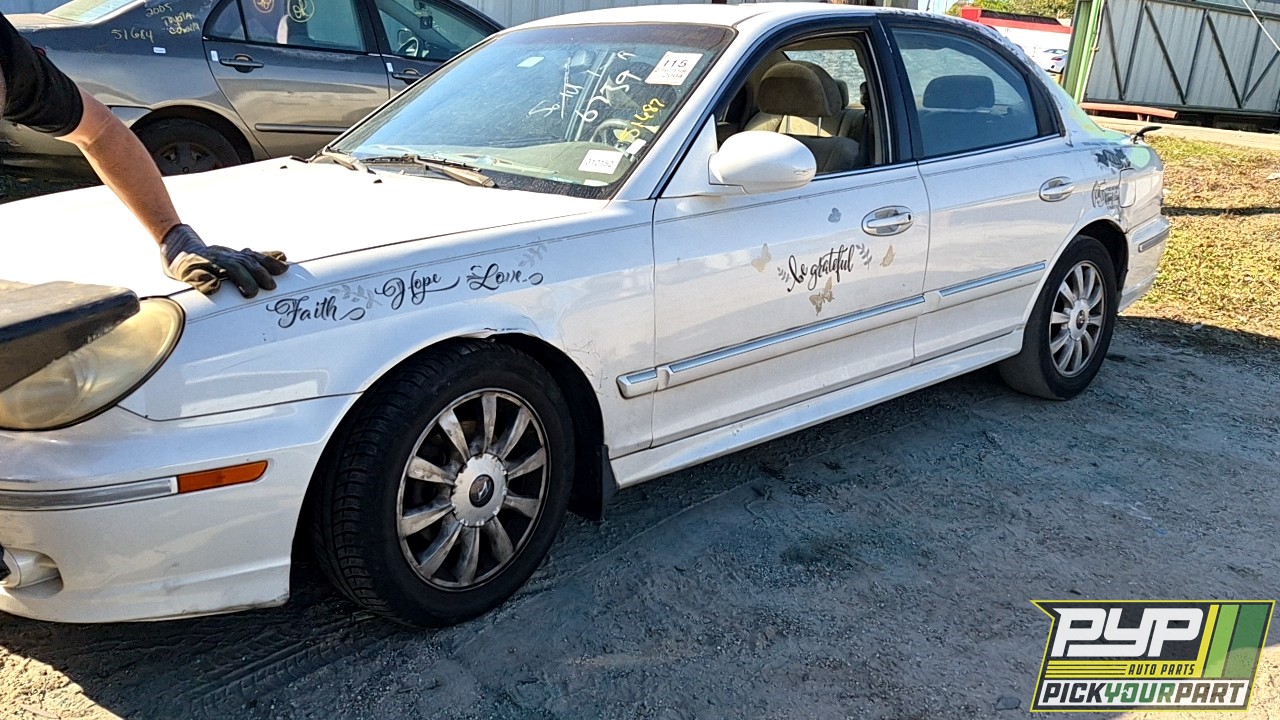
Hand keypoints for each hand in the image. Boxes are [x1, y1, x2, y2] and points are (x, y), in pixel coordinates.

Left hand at [160, 224, 288, 297]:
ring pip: (253, 257)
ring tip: (284, 269)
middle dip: (260, 274)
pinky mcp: (236, 254)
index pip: (232, 270)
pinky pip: (254, 254)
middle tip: (272, 287)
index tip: (252, 293)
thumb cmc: (180, 264)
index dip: (243, 280)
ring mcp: (232, 253)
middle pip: (246, 263)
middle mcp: (225, 255)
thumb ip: (198, 279)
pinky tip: (281, 257)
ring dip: (269, 263)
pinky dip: (268, 255)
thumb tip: (215, 287)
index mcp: (212, 261)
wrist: (177, 244)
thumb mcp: (182, 273)